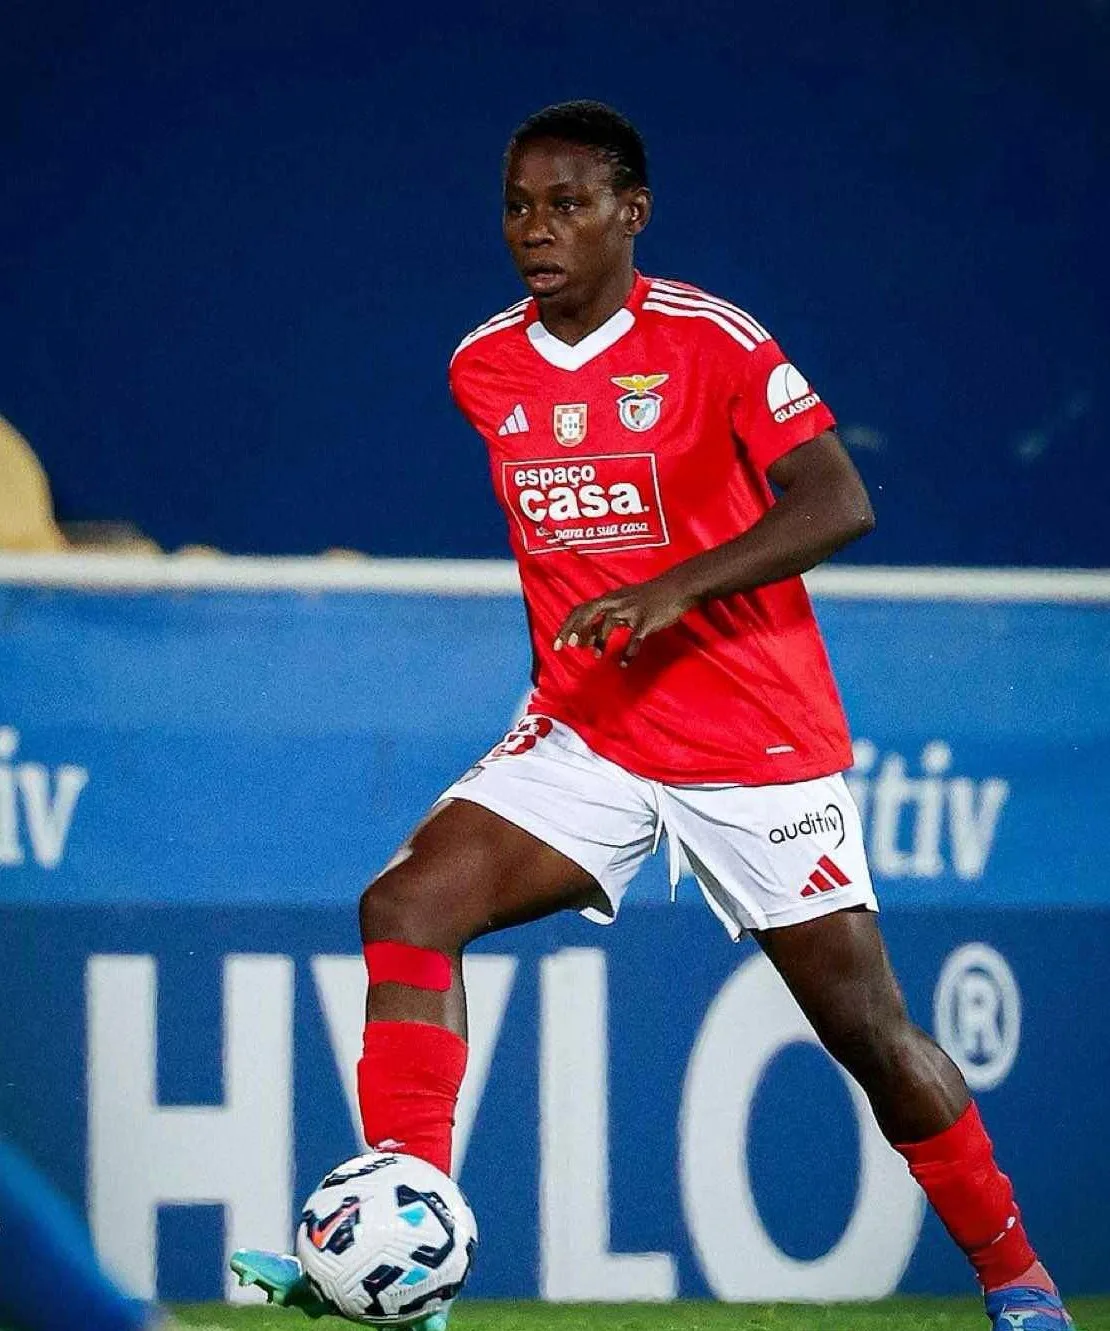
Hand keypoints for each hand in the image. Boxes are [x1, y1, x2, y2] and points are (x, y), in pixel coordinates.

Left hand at [553, 572, 696, 665]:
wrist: (677, 587)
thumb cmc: (649, 598)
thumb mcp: (624, 603)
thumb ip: (605, 618)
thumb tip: (585, 639)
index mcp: (609, 598)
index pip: (580, 609)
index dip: (567, 626)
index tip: (558, 644)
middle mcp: (616, 601)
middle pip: (587, 612)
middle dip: (574, 630)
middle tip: (565, 647)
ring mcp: (632, 609)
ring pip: (608, 623)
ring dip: (600, 641)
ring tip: (597, 657)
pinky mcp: (647, 619)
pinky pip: (634, 638)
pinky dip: (628, 652)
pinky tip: (623, 663)